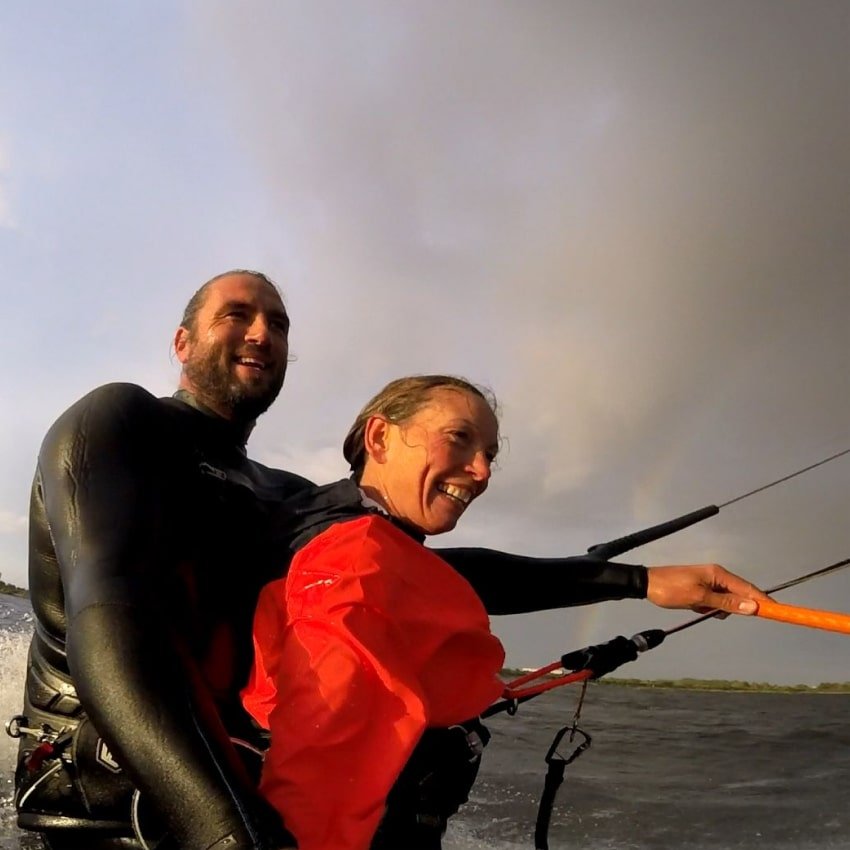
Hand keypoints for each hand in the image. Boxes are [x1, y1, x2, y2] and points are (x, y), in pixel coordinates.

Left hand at [645, 564, 768, 613]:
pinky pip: (714, 602)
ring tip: (699, 607)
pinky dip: (709, 608)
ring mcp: (709, 582)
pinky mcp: (701, 590)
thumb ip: (726, 603)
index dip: (763, 600)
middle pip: (739, 594)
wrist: (646, 584)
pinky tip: (696, 608)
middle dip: (735, 607)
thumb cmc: (672, 589)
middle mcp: (717, 576)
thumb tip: (752, 606)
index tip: (778, 611)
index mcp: (718, 574)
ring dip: (719, 609)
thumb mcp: (699, 598)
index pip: (748, 588)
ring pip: (726, 601)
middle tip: (717, 611)